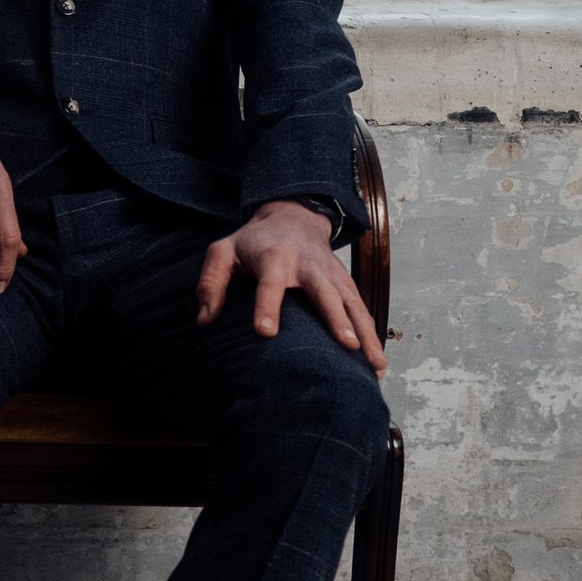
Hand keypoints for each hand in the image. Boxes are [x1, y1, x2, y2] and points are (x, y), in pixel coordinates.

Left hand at [196, 200, 385, 373]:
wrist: (293, 216)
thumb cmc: (254, 240)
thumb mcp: (224, 250)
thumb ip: (210, 280)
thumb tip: (203, 320)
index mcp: (274, 258)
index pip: (270, 283)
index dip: (267, 306)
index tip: (265, 332)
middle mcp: (308, 267)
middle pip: (324, 294)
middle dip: (336, 319)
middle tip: (346, 345)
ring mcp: (331, 275)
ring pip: (352, 304)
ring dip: (365, 333)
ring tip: (374, 364)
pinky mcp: (345, 283)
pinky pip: (361, 310)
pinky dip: (372, 334)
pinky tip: (378, 363)